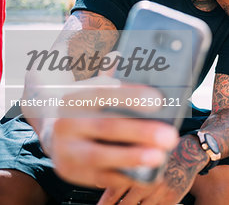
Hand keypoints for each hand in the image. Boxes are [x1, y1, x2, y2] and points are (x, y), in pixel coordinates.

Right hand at [37, 76, 178, 188]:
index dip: (131, 97)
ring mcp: (67, 151)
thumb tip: (123, 58)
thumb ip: (114, 80)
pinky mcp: (72, 173)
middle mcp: (67, 124)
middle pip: (106, 127)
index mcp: (75, 98)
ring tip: (159, 157)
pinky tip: (147, 173)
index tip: (158, 101)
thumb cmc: (86, 108)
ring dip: (132, 157)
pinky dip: (126, 176)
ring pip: (100, 156)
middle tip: (170, 136)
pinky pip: (101, 177)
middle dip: (140, 132)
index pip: (103, 94)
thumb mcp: (95, 88)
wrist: (52, 131)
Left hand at [98, 135, 205, 204]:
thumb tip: (98, 182)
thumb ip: (121, 167)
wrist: (189, 152)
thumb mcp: (141, 151)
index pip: (114, 192)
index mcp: (137, 168)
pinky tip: (143, 204)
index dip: (105, 204)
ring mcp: (160, 192)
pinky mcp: (171, 198)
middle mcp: (147, 181)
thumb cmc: (161, 150)